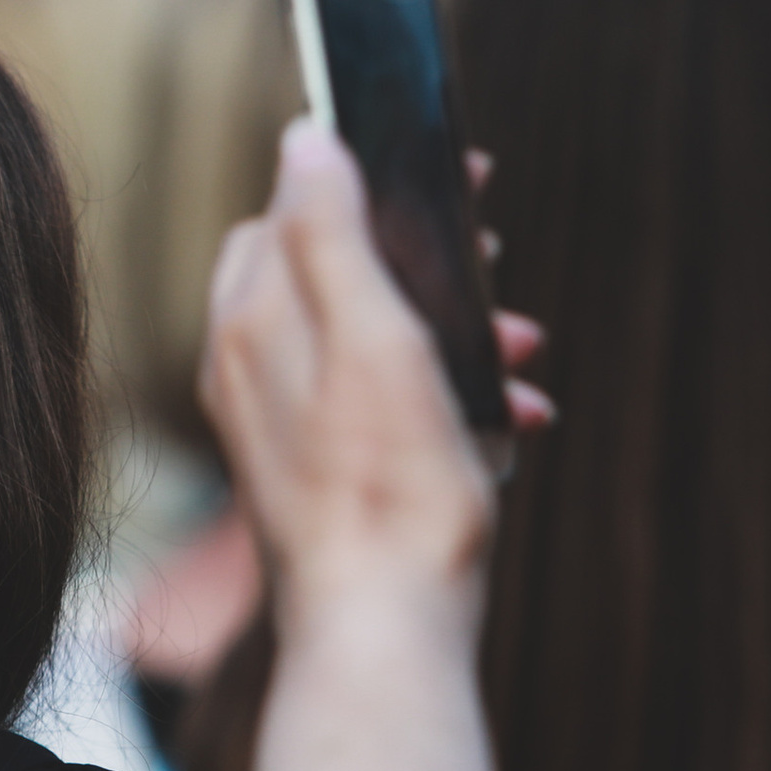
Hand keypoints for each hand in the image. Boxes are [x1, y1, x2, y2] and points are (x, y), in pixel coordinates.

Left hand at [200, 121, 548, 631]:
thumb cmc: (384, 489)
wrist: (383, 633)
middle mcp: (253, 372)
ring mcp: (287, 429)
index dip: (369, 176)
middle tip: (493, 262)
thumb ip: (332, 232)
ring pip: (373, 342)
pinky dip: (449, 400)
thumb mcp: (371, 333)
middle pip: (338, 271)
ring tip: (518, 351)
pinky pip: (387, 410)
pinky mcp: (325, 479)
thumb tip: (305, 137)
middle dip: (426, 261)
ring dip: (454, 332)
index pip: (293, 206)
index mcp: (252, 323)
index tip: (450, 175)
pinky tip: (511, 423)